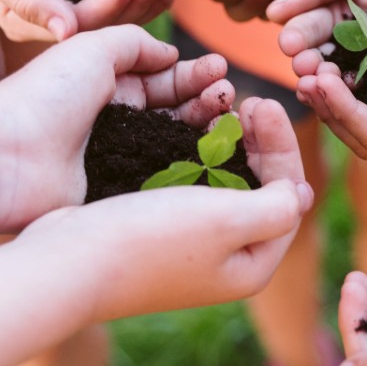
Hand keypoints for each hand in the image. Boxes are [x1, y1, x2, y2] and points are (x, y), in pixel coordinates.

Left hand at [0, 25, 234, 228]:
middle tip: (229, 91)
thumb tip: (170, 55)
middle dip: (204, 95)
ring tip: (226, 110)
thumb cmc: (44, 95)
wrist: (8, 156)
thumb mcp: (91, 46)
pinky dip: (191, 162)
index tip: (220, 68)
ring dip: (202, 123)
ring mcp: (119, 157)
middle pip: (173, 107)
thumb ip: (135, 42)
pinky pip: (164, 174)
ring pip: (174, 140)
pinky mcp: (120, 189)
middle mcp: (115, 121)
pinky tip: (214, 149)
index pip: (160, 76)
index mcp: (105, 85)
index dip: (192, 72)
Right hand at [19, 96, 312, 321]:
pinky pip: (193, 186)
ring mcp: (190, 247)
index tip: (264, 103)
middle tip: (250, 100)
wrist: (68, 262)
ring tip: (223, 107)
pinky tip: (190, 129)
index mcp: (252, 265)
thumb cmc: (151, 240)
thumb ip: (277, 206)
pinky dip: (199, 155)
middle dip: (261, 142)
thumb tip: (298, 193)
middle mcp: (226, 260)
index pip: (290, 198)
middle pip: (262, 190)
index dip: (283, 147)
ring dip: (232, 144)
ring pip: (227, 184)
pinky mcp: (158, 232)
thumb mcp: (229, 221)